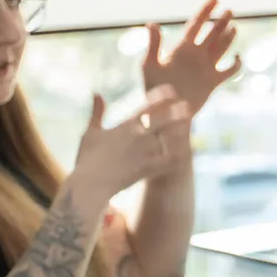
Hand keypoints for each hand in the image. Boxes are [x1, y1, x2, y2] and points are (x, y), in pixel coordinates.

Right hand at [69, 86, 191, 205]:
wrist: (90, 186)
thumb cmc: (87, 159)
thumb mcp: (90, 132)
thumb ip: (96, 112)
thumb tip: (96, 93)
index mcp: (125, 127)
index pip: (145, 107)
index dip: (159, 97)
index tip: (171, 90)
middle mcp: (137, 137)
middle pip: (161, 121)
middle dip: (175, 112)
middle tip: (187, 105)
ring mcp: (144, 154)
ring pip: (168, 139)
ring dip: (180, 131)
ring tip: (190, 124)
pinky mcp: (148, 170)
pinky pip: (168, 162)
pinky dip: (178, 156)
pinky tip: (189, 151)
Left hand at [144, 0, 239, 115]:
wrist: (165, 113)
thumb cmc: (153, 89)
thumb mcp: (150, 65)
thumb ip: (153, 44)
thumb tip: (152, 23)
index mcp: (182, 49)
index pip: (196, 25)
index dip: (205, 11)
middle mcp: (196, 55)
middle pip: (212, 34)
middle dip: (220, 22)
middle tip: (230, 11)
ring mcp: (206, 68)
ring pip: (221, 48)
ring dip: (228, 38)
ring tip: (234, 27)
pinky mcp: (213, 82)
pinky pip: (228, 71)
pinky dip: (235, 65)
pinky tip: (238, 57)